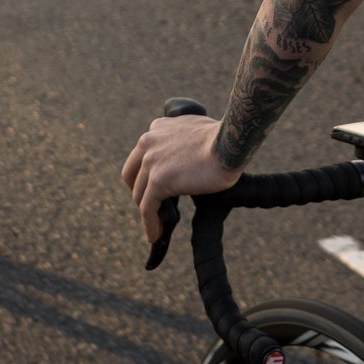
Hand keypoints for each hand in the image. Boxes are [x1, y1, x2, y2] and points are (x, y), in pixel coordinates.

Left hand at [121, 113, 240, 243]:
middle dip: (140, 193)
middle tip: (153, 207)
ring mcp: (152, 161)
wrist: (231, 144)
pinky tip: (156, 236)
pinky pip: (148, 209)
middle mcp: (149, 142)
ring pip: (140, 195)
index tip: (153, 189)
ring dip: (147, 213)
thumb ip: (185, 140)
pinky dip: (150, 225)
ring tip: (156, 228)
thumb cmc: (225, 139)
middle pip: (132, 175)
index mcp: (158, 128)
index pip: (140, 156)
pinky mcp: (159, 181)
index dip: (144, 175)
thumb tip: (191, 155)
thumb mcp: (197, 130)